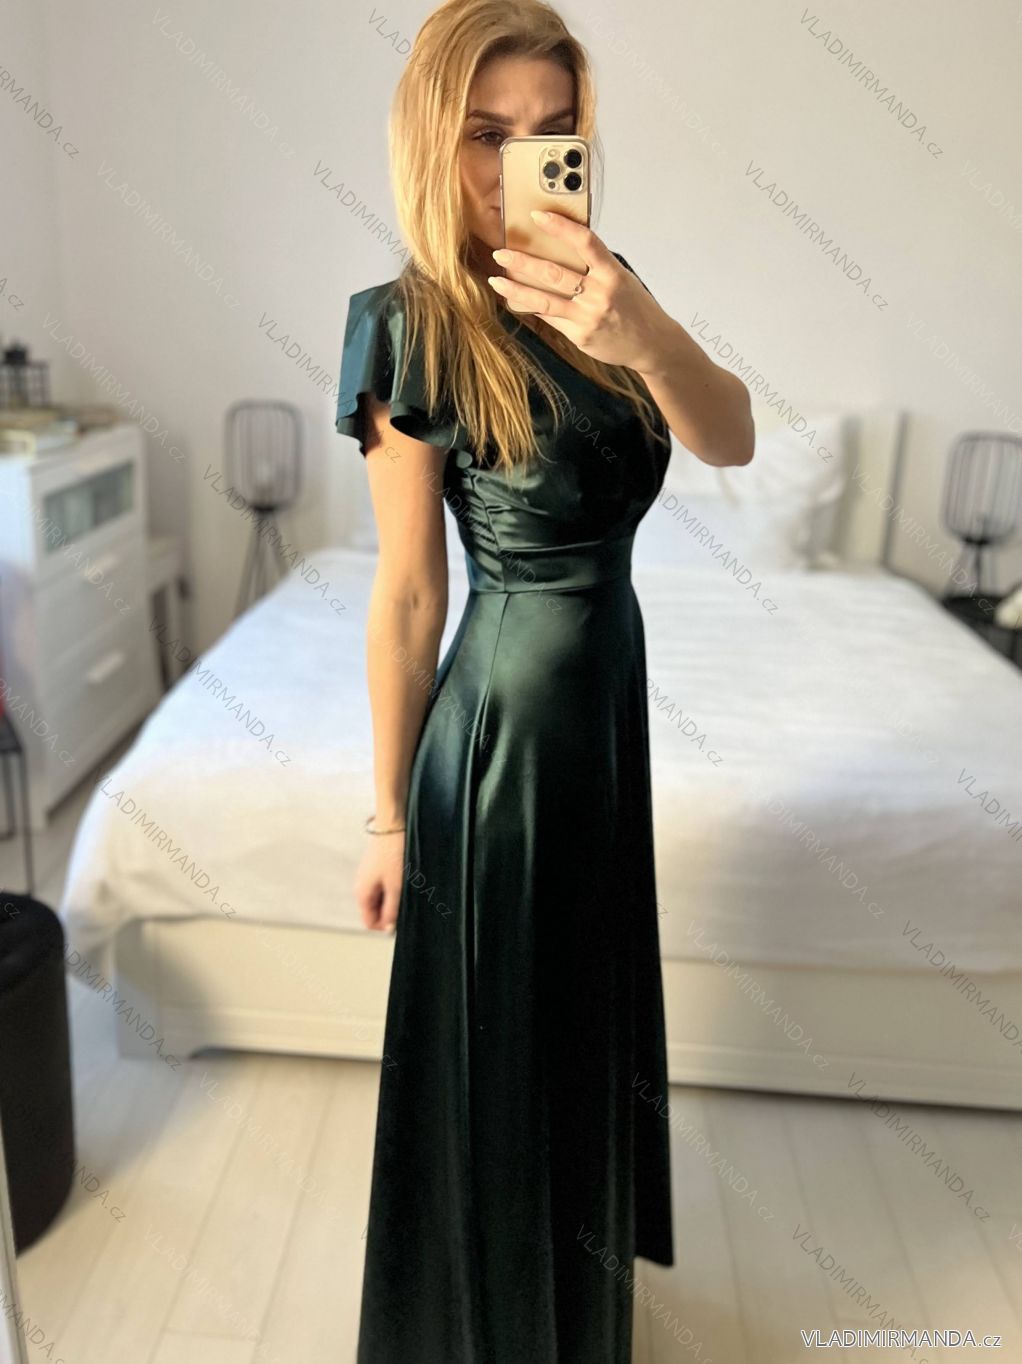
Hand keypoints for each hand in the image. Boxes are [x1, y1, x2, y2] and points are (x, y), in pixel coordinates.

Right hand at [355, 831, 404, 932]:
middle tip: (406, 897)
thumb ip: (391, 911)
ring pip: (382, 898)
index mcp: (362, 894)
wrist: (392, 825)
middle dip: (391, 909)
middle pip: (376, 911)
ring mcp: (368, 877)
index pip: (370, 923)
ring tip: (406, 884)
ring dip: (394, 897)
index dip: (386, 924)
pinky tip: (404, 876)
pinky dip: (394, 886)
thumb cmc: (394, 854)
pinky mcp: (376, 868)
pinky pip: (384, 885)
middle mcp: (361, 887)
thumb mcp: (396, 887)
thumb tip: (388, 929)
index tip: (402, 915)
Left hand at [487, 211, 672, 374]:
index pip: (585, 242)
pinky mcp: (581, 335)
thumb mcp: (621, 279)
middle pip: (554, 273)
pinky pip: (550, 318)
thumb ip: (595, 267)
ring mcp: (588, 316)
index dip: (560, 227)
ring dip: (516, 288)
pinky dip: (531, 307)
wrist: (651, 344)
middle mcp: (600, 293)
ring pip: (545, 299)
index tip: (538, 216)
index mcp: (613, 273)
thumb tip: (561, 251)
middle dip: (523, 262)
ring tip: (497, 279)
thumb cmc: (634, 307)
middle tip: (501, 252)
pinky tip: (515, 300)